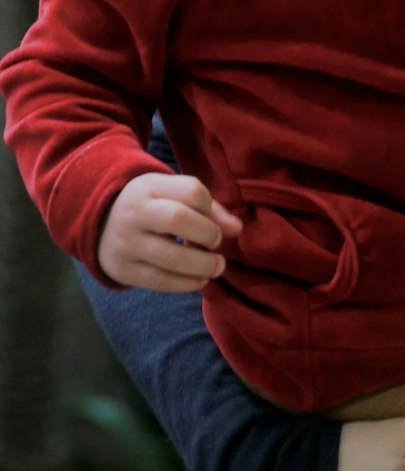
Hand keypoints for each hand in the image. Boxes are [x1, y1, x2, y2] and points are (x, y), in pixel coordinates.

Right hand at [97, 172, 241, 290]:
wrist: (101, 223)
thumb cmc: (151, 206)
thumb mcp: (173, 195)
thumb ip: (209, 208)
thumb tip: (237, 229)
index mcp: (150, 187)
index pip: (190, 191)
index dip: (210, 207)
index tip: (214, 220)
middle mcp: (134, 212)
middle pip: (177, 219)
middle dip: (206, 233)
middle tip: (217, 243)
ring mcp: (125, 242)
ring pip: (168, 257)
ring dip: (201, 265)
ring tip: (217, 267)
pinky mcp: (122, 269)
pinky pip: (158, 280)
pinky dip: (185, 284)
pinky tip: (200, 281)